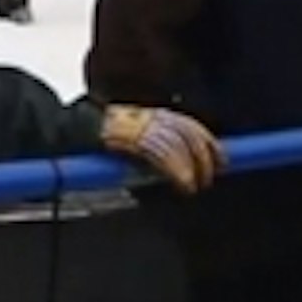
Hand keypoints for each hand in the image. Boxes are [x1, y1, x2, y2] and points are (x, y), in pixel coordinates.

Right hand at [100, 105, 224, 194]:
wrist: (79, 128)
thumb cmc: (104, 136)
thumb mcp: (136, 133)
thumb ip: (157, 142)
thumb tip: (182, 162)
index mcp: (155, 115)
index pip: (189, 126)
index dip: (209, 143)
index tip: (222, 160)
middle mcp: (152, 118)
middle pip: (187, 135)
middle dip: (204, 158)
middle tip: (210, 178)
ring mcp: (142, 128)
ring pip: (178, 147)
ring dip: (191, 169)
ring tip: (195, 186)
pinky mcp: (133, 140)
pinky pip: (163, 156)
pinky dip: (177, 172)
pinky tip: (183, 184)